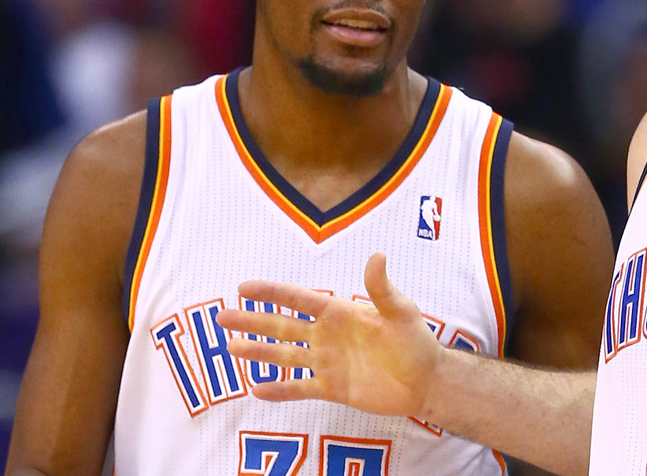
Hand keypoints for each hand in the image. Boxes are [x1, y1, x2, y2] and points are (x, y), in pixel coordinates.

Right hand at [218, 253, 444, 418]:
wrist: (425, 381)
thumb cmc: (415, 341)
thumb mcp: (401, 311)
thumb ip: (382, 288)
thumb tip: (377, 255)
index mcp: (339, 313)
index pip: (299, 299)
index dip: (272, 293)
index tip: (244, 287)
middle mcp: (327, 336)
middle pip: (282, 326)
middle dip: (252, 321)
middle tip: (221, 317)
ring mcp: (327, 362)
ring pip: (285, 356)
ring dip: (257, 352)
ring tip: (230, 348)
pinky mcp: (332, 388)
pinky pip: (300, 388)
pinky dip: (279, 390)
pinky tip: (256, 390)